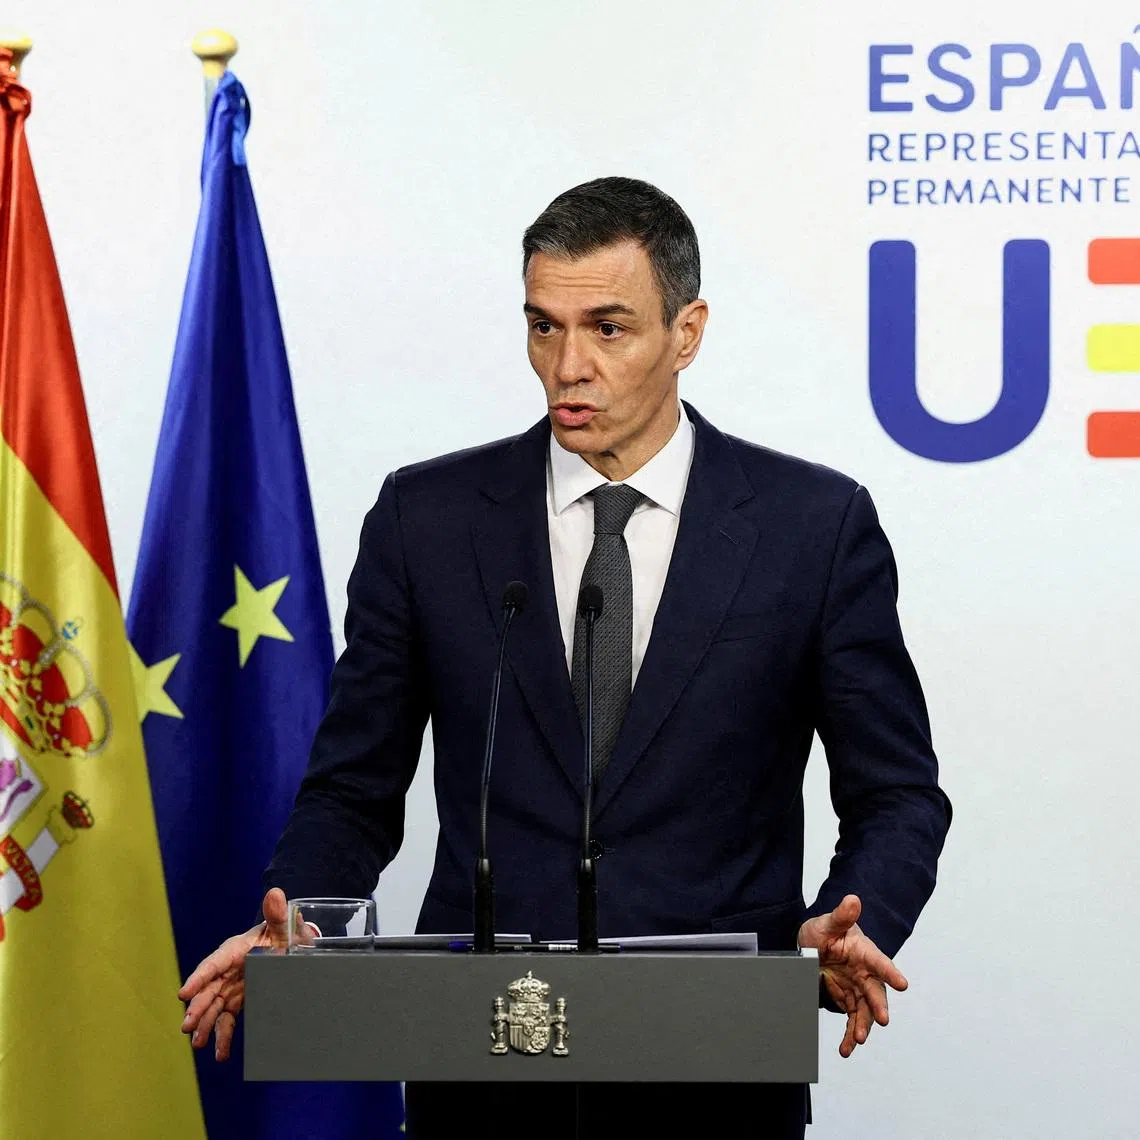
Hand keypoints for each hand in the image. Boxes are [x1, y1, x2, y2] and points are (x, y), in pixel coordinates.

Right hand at [178, 887, 299, 1060]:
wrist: (290, 947)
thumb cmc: (283, 933)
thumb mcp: (282, 924)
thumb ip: (278, 913)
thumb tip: (274, 894)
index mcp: (235, 949)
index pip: (214, 963)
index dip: (199, 978)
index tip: (182, 993)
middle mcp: (228, 970)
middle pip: (208, 989)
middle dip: (197, 1007)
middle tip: (187, 1027)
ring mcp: (231, 986)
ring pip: (213, 1007)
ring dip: (205, 1025)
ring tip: (198, 1044)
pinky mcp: (237, 1000)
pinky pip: (227, 1019)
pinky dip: (223, 1036)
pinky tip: (220, 1054)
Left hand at [797, 893, 907, 1057]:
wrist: (812, 947)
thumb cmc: (824, 931)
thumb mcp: (828, 923)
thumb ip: (841, 915)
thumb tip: (853, 899)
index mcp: (864, 952)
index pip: (879, 962)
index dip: (890, 972)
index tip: (902, 984)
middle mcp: (865, 973)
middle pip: (875, 991)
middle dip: (879, 1006)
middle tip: (883, 1020)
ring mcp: (857, 988)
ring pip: (865, 1011)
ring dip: (863, 1026)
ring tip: (858, 1041)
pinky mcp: (847, 1000)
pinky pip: (852, 1020)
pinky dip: (850, 1035)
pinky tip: (846, 1048)